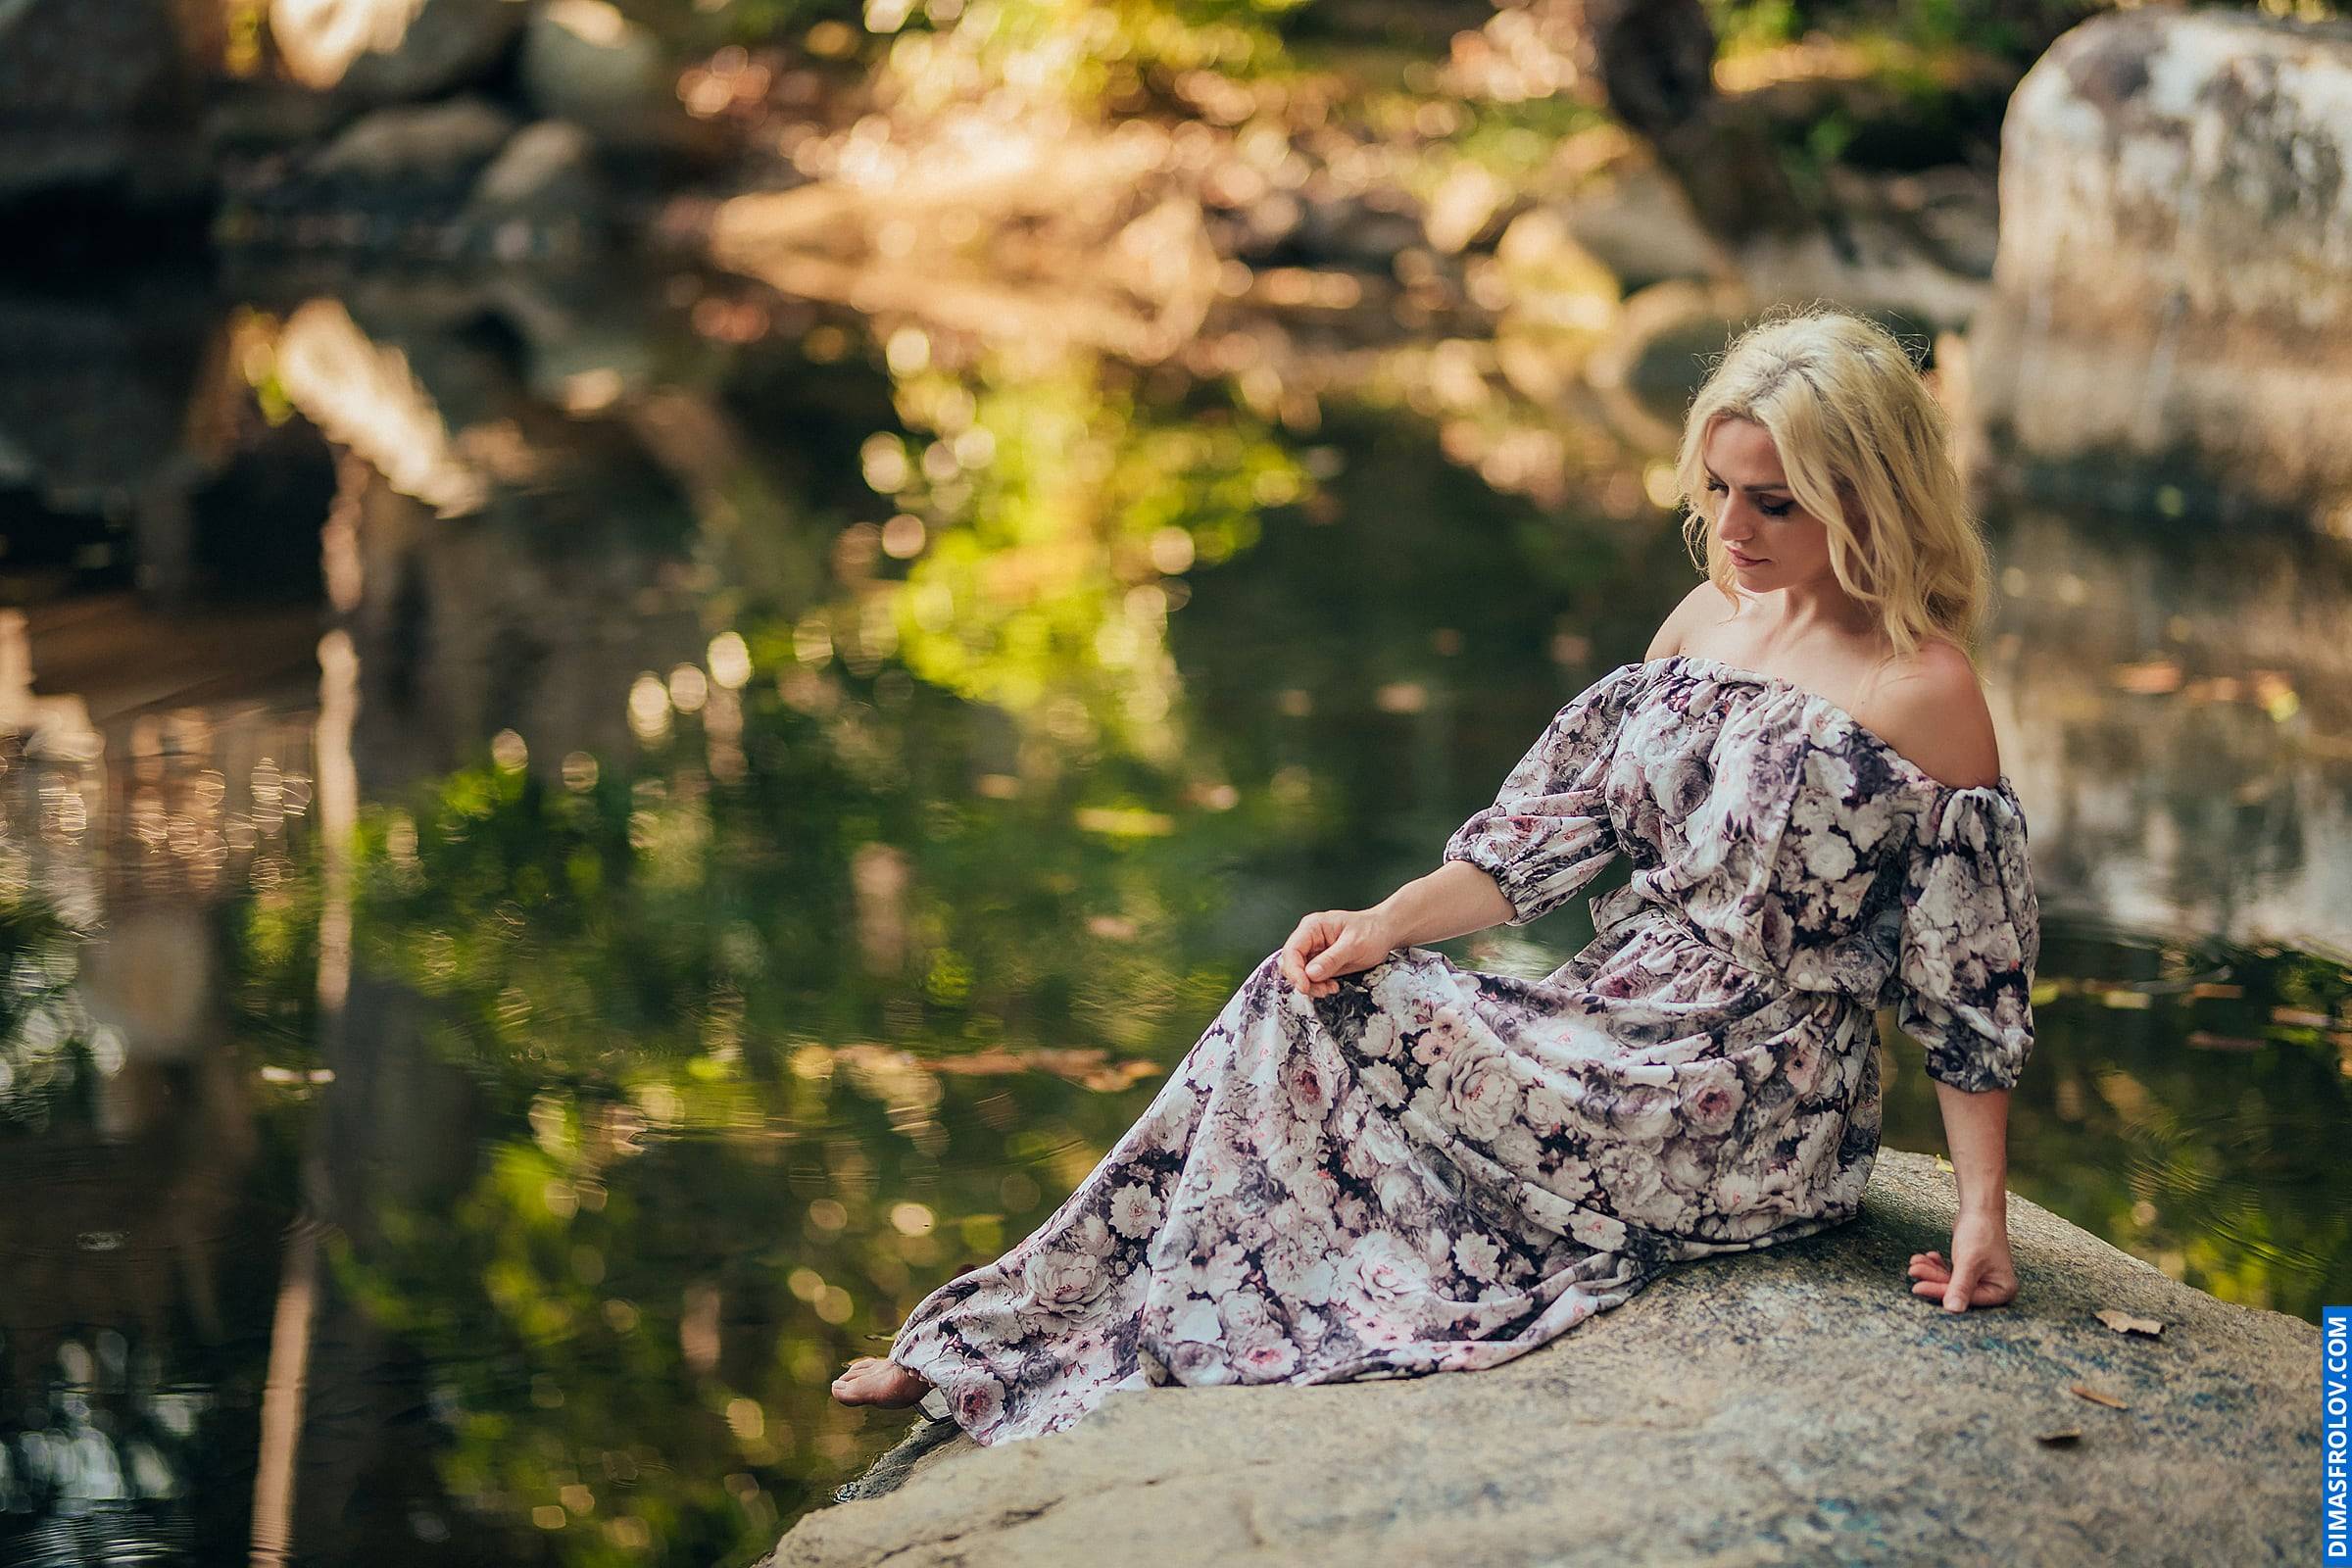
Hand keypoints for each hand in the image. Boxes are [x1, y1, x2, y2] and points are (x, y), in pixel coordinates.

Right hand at [1278, 908, 1397, 997]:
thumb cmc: (1372, 931)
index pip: (1292, 950)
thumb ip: (1331, 959)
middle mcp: (1309, 938)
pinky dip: (1318, 986)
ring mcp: (1314, 951)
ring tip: (1330, 988)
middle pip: (1292, 964)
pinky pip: (1311, 978)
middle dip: (1304, 980)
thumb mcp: (1354, 945)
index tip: (1304, 986)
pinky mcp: (1320, 962)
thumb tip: (1311, 973)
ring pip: (1300, 974)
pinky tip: (1332, 986)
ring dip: (1312, 986)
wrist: (1384, 933)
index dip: (1294, 970)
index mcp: (1313, 927)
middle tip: (1322, 990)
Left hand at [1907, 1207, 2018, 1311]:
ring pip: (1950, 1282)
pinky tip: (1927, 1257)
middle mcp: (1994, 1288)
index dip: (1941, 1292)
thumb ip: (1961, 1286)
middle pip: (1957, 1291)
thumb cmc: (1981, 1233)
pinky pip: (1950, 1274)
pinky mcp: (1970, 1272)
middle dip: (1933, 1279)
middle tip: (1913, 1270)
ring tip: (1916, 1261)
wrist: (1981, 1209)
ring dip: (1931, 1271)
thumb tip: (1953, 1310)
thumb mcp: (1970, 1261)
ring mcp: (1981, 1280)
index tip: (1917, 1288)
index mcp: (2002, 1290)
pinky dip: (1937, 1266)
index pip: (1967, 1298)